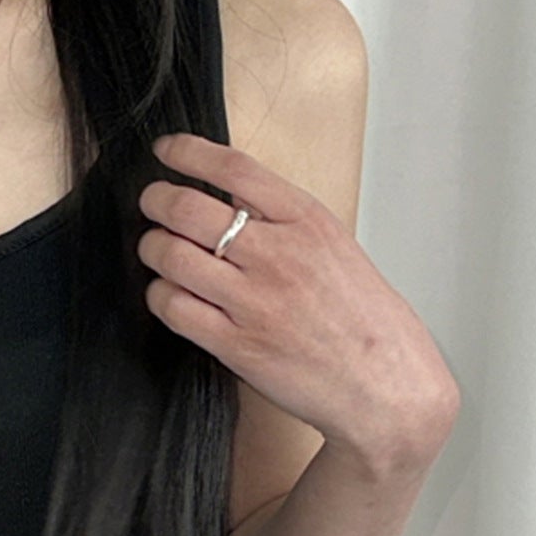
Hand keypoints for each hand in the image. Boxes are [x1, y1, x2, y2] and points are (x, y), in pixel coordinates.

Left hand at [137, 133, 460, 467]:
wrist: (383, 384)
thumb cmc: (362, 319)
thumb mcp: (333, 246)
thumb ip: (283, 219)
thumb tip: (227, 196)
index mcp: (306, 220)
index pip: (234, 168)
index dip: (188, 153)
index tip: (166, 150)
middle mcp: (277, 254)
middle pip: (188, 208)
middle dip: (156, 201)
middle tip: (151, 204)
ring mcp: (254, 301)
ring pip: (171, 256)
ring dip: (152, 249)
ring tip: (156, 251)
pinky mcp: (236, 345)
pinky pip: (174, 308)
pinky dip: (160, 295)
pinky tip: (169, 294)